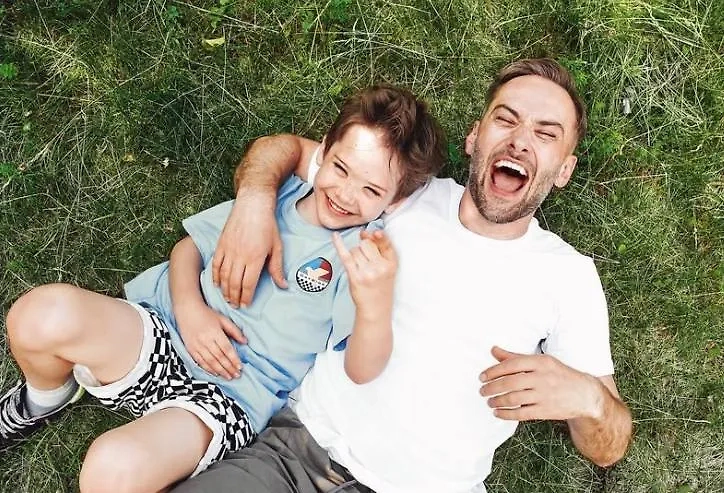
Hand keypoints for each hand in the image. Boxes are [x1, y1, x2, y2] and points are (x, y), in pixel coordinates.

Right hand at [176, 302, 246, 378]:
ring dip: (220, 371)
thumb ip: (234, 331)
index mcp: (215, 332)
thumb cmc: (207, 314)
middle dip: (229, 368)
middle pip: (219, 357)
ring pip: (210, 362)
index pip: (226, 349)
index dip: (233, 359)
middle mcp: (205, 340)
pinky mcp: (190, 349)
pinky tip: (215, 374)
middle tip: (237, 375)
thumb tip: (245, 342)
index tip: (240, 367)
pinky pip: (200, 362)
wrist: (187, 310)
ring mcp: (197, 345)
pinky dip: (208, 369)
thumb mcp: (223, 319)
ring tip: (228, 377)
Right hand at [212, 188, 287, 307]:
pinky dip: (215, 276)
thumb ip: (277, 268)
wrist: (253, 205)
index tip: (246, 305)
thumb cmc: (268, 225)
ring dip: (224, 289)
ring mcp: (229, 250)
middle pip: (234, 283)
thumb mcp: (277, 247)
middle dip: (234, 297)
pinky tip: (216, 284)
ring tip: (227, 298)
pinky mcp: (221, 244)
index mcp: (255, 258)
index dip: (246, 297)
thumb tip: (283, 285)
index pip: (249, 284)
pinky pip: (215, 264)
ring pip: (223, 276)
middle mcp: (240, 256)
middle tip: (235, 306)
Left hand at [332, 230, 396, 318]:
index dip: (378, 236)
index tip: (374, 233)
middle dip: (363, 249)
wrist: (376, 309)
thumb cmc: (381, 286)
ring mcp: (367, 272)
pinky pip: (346, 256)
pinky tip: (335, 236)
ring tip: (360, 269)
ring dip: (354, 256)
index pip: (384, 242)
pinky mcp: (355, 277)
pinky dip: (339, 245)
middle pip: (366, 244)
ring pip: (355, 250)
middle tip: (366, 263)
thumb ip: (381, 250)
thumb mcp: (389, 268)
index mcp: (391, 263)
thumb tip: (364, 232)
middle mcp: (380, 267)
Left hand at [479, 346, 602, 420]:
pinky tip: (498, 413)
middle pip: (510, 382)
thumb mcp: (541, 361)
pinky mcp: (546, 411)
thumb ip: (515, 356)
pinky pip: (521, 413)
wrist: (584, 395)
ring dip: (497, 401)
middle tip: (482, 391)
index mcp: (540, 362)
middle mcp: (542, 377)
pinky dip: (507, 414)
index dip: (493, 371)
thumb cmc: (558, 375)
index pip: (511, 364)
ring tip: (489, 402)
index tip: (482, 377)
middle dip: (492, 387)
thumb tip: (494, 350)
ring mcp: (544, 395)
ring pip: (514, 398)